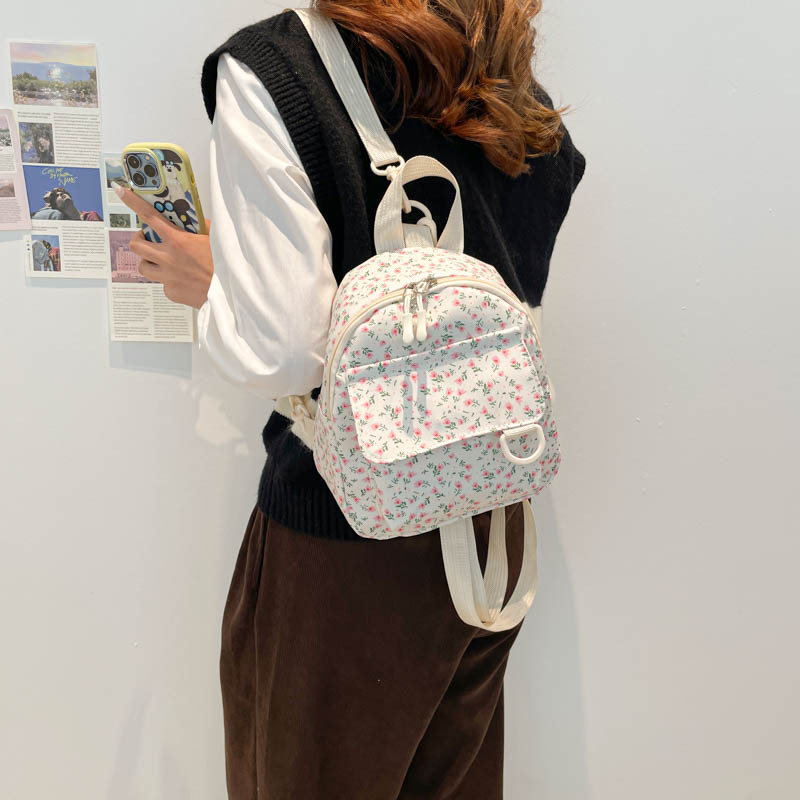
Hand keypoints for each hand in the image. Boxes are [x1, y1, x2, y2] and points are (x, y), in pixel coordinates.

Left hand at [113, 183, 213, 308]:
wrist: (230, 294)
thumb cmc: (225, 265)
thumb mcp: (215, 239)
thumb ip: (201, 227)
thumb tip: (192, 221)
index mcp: (178, 241)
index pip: (149, 216)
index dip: (132, 201)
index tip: (120, 191)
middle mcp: (168, 258)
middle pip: (136, 245)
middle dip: (138, 239)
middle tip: (146, 239)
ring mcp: (167, 277)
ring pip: (143, 266)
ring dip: (149, 261)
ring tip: (162, 261)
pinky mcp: (171, 292)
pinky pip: (162, 284)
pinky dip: (169, 280)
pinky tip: (183, 280)